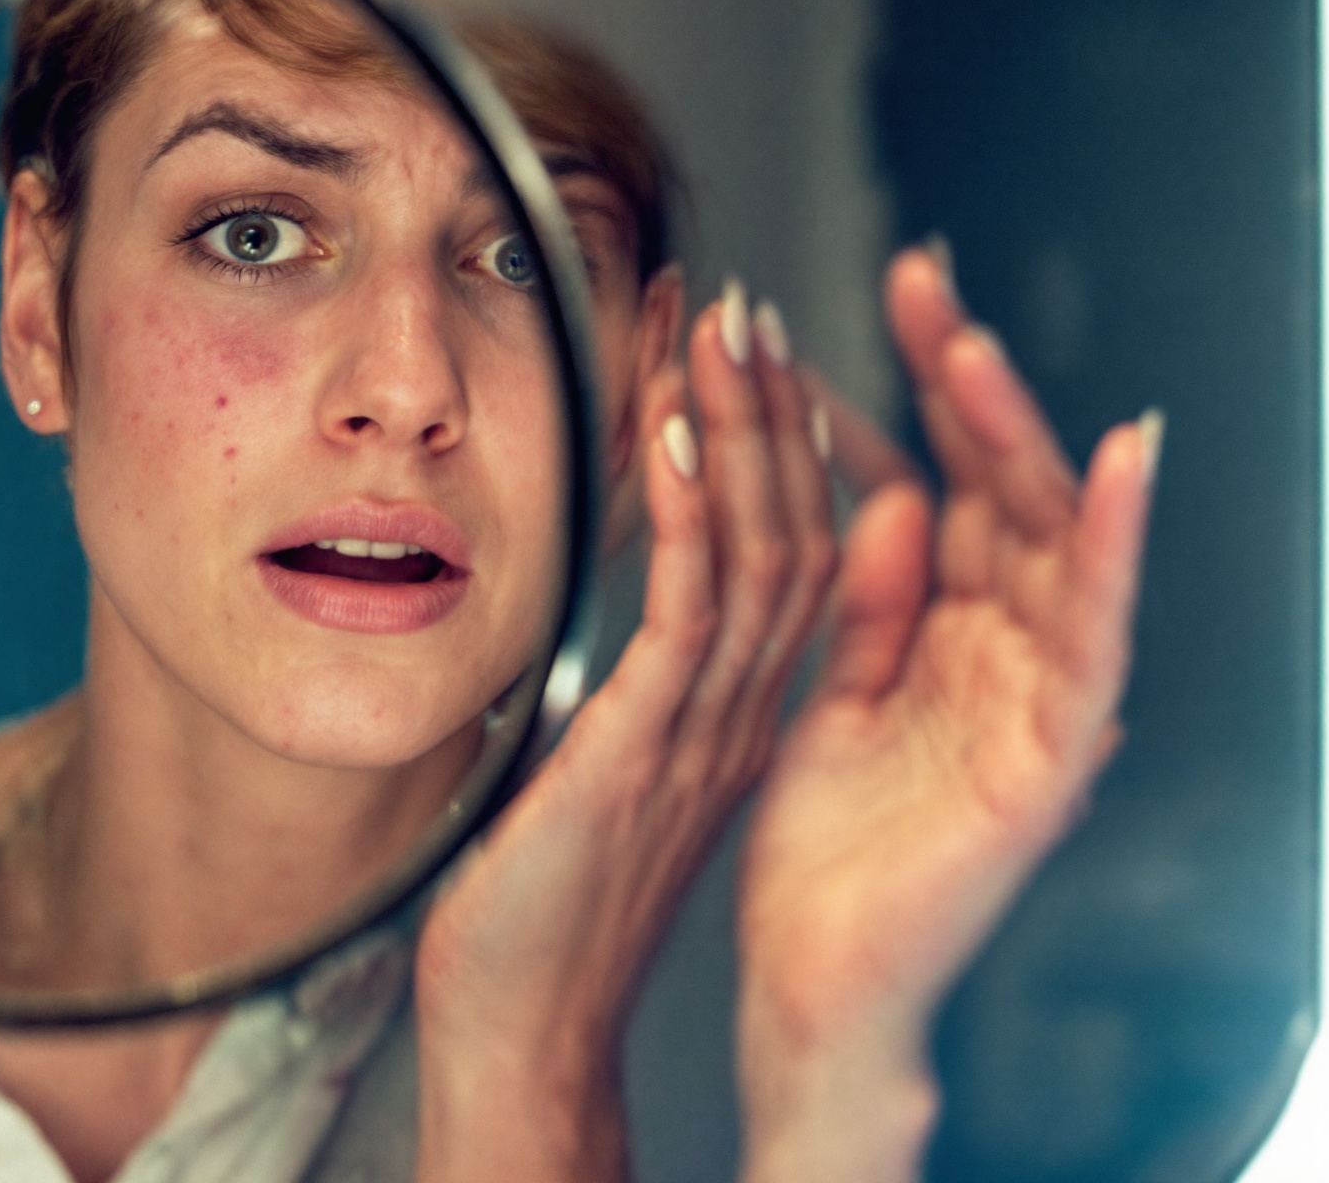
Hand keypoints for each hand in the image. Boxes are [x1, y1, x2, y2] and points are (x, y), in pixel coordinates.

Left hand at [414, 280, 836, 1182]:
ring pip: (762, 553)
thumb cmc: (556, 886)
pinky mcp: (648, 746)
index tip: (756, 357)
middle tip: (753, 308)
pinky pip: (684, 612)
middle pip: (800, 532)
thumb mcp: (619, 753)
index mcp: (744, 708)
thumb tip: (652, 596)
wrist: (528, 1021)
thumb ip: (653, 672)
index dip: (785, 449)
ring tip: (728, 328)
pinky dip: (686, 513)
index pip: (795, 553)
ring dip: (745, 433)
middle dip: (780, 411)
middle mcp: (747, 710)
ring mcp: (709, 729)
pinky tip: (674, 430)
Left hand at [736, 246, 1158, 1182]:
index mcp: (949, 638)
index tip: (873, 313)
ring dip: (1016, 436)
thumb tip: (897, 495)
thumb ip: (877, 598)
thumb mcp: (843, 688)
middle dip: (959, 384)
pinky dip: (1109, 549)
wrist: (817, 978)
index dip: (915, 396)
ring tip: (975, 344)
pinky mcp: (1051, 761)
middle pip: (997, 490)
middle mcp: (1003, 657)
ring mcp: (1035, 704)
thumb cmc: (826, 849)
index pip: (944, 487)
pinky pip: (1091, 639)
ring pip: (1048, 541)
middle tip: (919, 283)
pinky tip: (1120, 463)